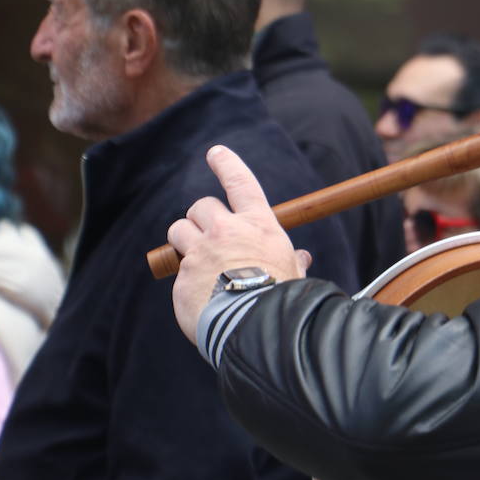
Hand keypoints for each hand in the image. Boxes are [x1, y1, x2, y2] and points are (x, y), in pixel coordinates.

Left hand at [168, 145, 309, 343]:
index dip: (227, 165)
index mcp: (258, 225)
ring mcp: (201, 252)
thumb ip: (291, 260)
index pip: (240, 183)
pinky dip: (186, 278)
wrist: (257, 327)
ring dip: (185, 241)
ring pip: (179, 229)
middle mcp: (226, 231)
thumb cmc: (282, 298)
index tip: (215, 152)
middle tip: (208, 238)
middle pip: (201, 206)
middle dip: (201, 219)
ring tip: (197, 262)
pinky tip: (201, 296)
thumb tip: (302, 258)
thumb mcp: (292, 272)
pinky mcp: (182, 276)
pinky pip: (177, 268)